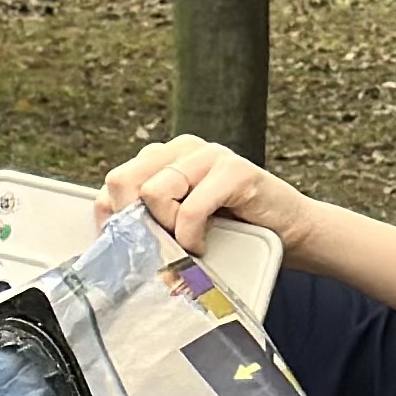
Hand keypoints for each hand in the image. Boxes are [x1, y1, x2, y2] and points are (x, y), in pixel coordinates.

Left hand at [97, 133, 322, 252]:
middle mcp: (181, 148)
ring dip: (166, 229)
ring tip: (187, 242)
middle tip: (161, 244)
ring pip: (153, 193)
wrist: (287, 232)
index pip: (112, 185)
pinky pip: (190, 208)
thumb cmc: (228, 231)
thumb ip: (144, 218)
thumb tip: (108, 235)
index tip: (135, 247)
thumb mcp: (174, 224)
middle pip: (123, 182)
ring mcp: (209, 154)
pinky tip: (204, 244)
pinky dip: (191, 236)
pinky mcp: (235, 169)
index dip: (116, 221)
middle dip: (135, 222)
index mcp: (160, 158)